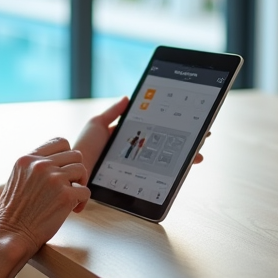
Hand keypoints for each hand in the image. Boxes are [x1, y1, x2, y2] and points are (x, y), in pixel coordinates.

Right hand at [0, 138, 88, 256]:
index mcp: (27, 159)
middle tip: (71, 185)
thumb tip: (54, 162)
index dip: (67, 155)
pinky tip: (73, 210)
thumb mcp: (16, 179)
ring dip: (80, 184)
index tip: (66, 168)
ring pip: (82, 170)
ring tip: (72, 198)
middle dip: (75, 171)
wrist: (11, 234)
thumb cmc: (12, 213)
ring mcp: (54, 179)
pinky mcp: (66, 195)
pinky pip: (85, 191)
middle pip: (75, 155)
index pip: (59, 142)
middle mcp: (40, 165)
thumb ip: (33, 168)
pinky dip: (82, 202)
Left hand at [70, 98, 208, 212]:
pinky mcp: (134, 180)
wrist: (73, 172)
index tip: (190, 122)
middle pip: (166, 147)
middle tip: (204, 136)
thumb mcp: (97, 124)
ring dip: (184, 159)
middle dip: (187, 142)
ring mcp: (136, 167)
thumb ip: (112, 112)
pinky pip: (156, 177)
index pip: (157, 131)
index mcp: (128, 139)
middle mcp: (135, 153)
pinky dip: (171, 173)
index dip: (174, 128)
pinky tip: (182, 170)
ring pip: (166, 162)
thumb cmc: (83, 148)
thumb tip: (129, 98)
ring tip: (198, 155)